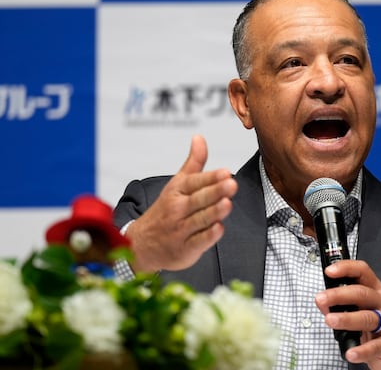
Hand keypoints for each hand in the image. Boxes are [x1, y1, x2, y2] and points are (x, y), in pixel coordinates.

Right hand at [126, 135, 237, 272]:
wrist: (141, 244)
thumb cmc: (165, 210)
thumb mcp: (177, 184)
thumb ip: (193, 163)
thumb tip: (199, 138)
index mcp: (176, 192)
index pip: (195, 183)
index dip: (211, 178)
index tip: (226, 172)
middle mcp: (177, 210)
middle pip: (199, 200)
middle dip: (215, 192)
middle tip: (231, 184)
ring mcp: (181, 230)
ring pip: (200, 220)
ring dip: (214, 212)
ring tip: (227, 203)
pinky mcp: (185, 249)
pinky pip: (198, 242)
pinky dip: (208, 236)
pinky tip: (219, 228)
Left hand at [315, 260, 380, 369]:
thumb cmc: (376, 327)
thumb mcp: (360, 310)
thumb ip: (342, 304)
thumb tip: (323, 302)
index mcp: (376, 290)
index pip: (362, 272)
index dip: (346, 268)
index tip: (329, 271)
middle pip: (362, 293)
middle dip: (339, 295)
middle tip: (321, 299)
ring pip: (367, 318)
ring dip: (347, 319)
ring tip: (331, 320)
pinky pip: (376, 346)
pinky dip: (362, 350)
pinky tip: (351, 353)